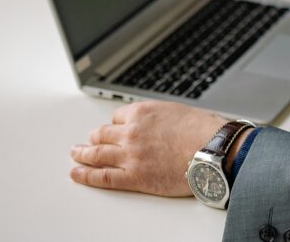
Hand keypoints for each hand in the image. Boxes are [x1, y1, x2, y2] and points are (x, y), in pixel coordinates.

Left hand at [70, 100, 226, 196]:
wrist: (213, 150)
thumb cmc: (204, 131)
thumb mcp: (178, 112)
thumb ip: (161, 118)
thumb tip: (158, 125)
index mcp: (143, 112)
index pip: (118, 117)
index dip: (115, 124)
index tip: (113, 129)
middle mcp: (132, 131)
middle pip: (103, 134)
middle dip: (94, 138)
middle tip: (87, 142)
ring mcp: (130, 155)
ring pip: (97, 154)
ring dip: (82, 155)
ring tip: (75, 155)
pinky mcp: (133, 177)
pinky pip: (102, 177)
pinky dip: (86, 175)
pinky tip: (77, 173)